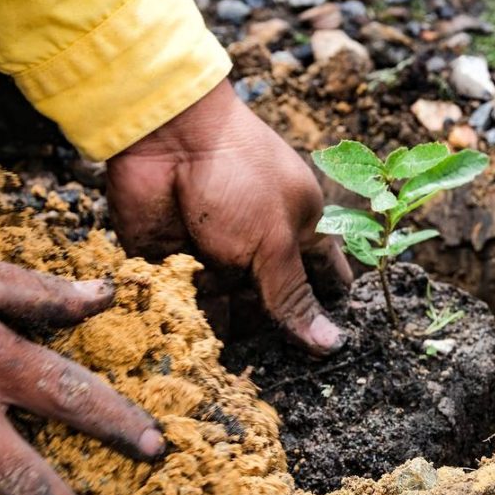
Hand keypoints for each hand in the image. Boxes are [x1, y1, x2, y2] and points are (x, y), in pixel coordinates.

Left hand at [106, 80, 351, 356]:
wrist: (164, 137)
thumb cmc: (238, 175)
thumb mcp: (274, 238)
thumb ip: (292, 295)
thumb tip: (331, 344)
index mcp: (298, 232)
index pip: (323, 278)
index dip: (326, 309)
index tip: (328, 346)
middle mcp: (259, 248)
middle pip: (273, 307)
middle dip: (270, 330)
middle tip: (268, 357)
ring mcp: (215, 258)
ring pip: (227, 314)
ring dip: (227, 333)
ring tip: (226, 355)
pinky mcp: (171, 265)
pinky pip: (182, 306)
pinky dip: (186, 322)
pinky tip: (191, 342)